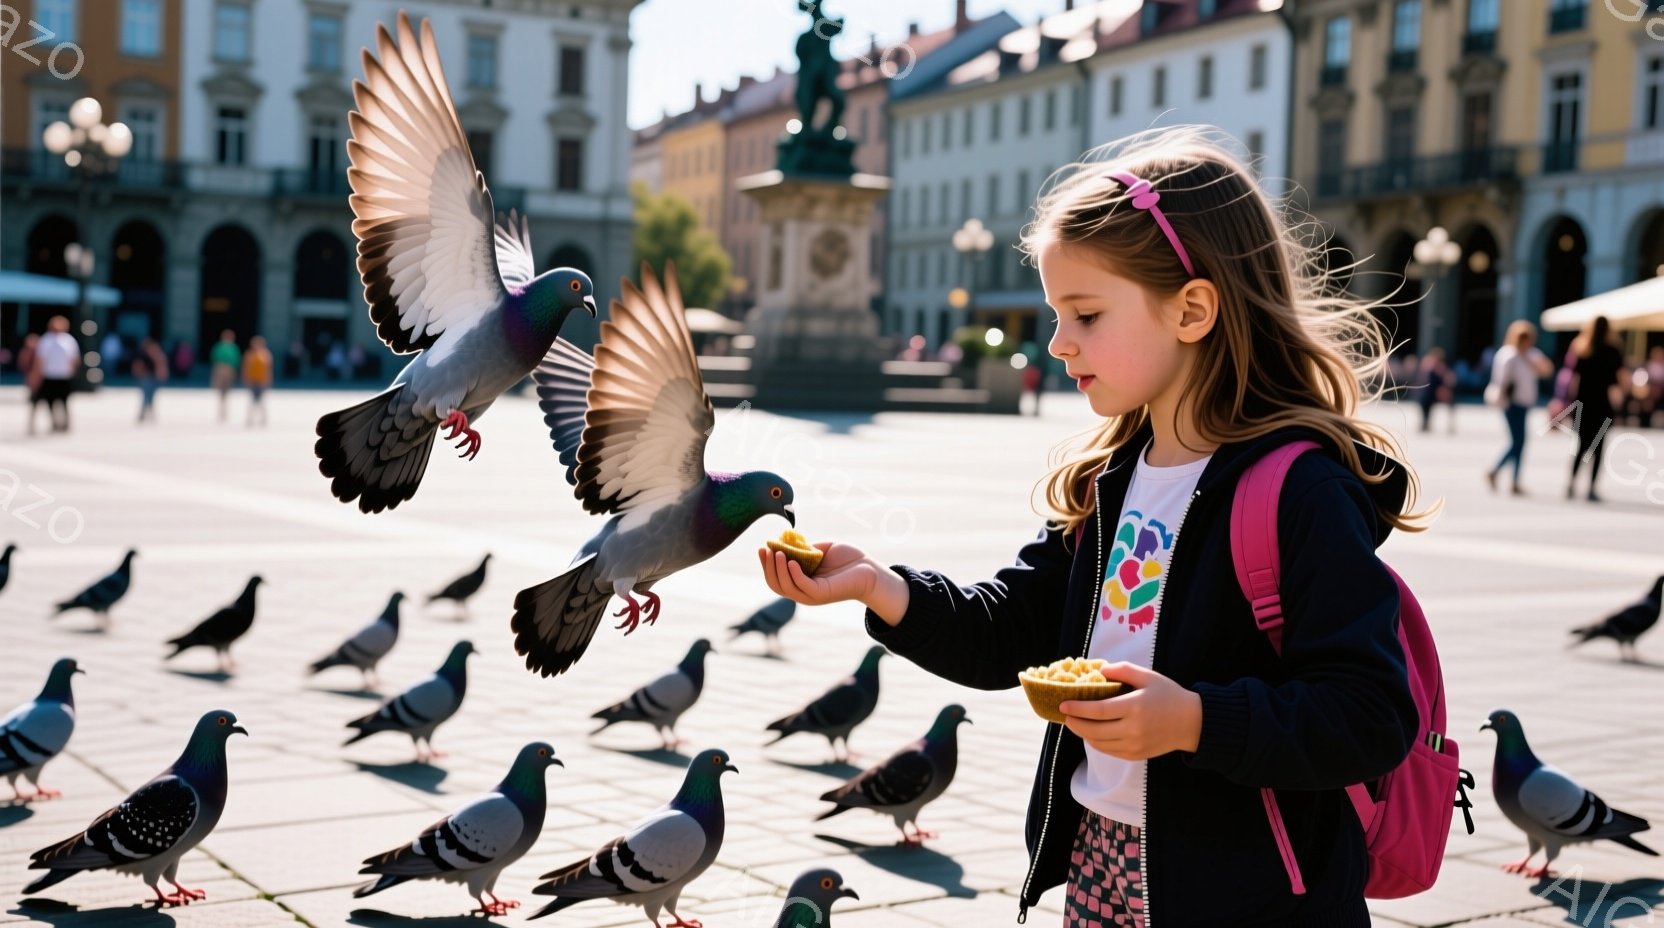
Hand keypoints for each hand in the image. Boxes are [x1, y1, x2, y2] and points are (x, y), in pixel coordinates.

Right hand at [758, 542, 878, 605]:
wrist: (870, 568)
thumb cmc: (847, 559)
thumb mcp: (820, 550)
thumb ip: (803, 548)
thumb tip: (785, 542)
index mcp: (801, 582)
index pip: (776, 578)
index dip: (766, 564)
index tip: (762, 547)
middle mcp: (803, 592)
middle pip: (776, 584)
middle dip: (767, 567)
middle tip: (766, 549)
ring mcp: (812, 595)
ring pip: (786, 587)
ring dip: (778, 570)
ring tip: (777, 553)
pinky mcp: (822, 594)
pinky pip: (802, 586)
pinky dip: (794, 574)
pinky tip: (791, 561)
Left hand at [1058, 662, 1201, 760]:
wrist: (1191, 722)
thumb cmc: (1168, 695)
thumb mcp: (1148, 676)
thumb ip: (1122, 670)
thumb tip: (1099, 670)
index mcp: (1135, 707)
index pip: (1098, 710)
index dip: (1078, 709)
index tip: (1063, 705)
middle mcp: (1133, 729)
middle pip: (1094, 730)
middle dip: (1075, 723)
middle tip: (1065, 716)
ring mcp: (1135, 745)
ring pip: (1099, 743)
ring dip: (1084, 734)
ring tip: (1076, 723)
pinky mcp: (1136, 755)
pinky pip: (1109, 751)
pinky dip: (1096, 743)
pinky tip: (1092, 733)